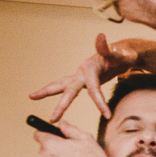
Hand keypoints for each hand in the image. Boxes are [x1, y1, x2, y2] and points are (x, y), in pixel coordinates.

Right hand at [30, 34, 146, 120]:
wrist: (123, 53)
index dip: (99, 102)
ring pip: (61, 85)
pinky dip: (61, 94)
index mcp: (91, 68)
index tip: (107, 115)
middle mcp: (82, 71)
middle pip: (68, 88)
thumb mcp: (120, 53)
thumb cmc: (124, 55)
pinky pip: (69, 89)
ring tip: (31, 96)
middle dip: (61, 105)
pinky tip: (45, 94)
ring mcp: (80, 75)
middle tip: (52, 119)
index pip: (93, 88)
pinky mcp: (82, 79)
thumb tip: (101, 37)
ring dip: (46, 92)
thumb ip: (109, 48)